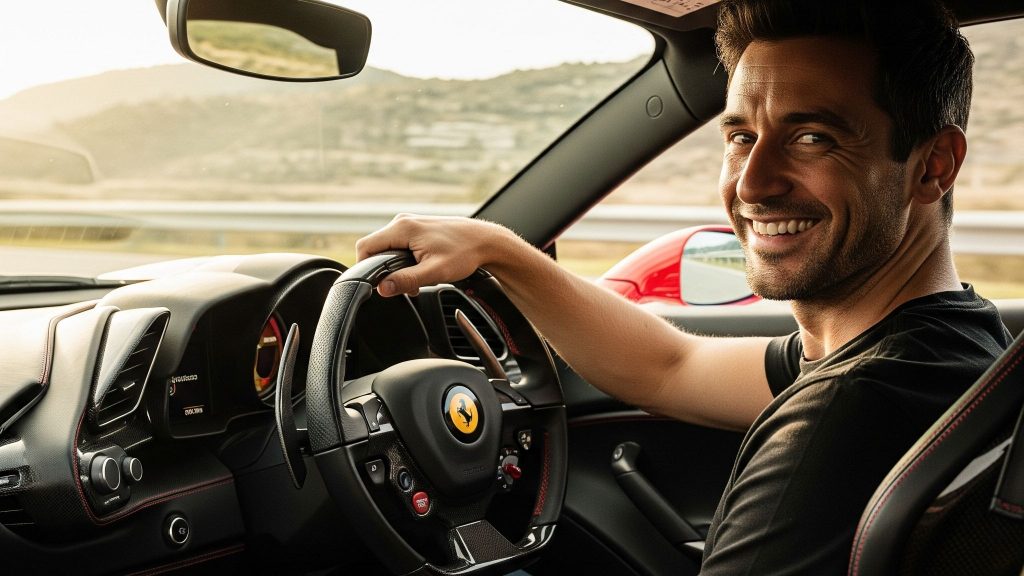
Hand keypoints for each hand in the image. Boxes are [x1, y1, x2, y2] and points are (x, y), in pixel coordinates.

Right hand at [356, 214, 510, 296]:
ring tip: (415, 280)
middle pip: (375, 248)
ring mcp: (409, 223)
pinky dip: (404, 261)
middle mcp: (402, 221)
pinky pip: (399, 245)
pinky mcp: (417, 228)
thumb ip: (406, 280)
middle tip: (401, 286)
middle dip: (384, 270)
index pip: (365, 247)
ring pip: (387, 248)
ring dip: (395, 267)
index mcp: (402, 228)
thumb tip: (382, 288)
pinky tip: (419, 271)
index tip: (376, 284)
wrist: (485, 241)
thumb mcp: (434, 272)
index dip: (364, 267)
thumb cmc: (464, 253)